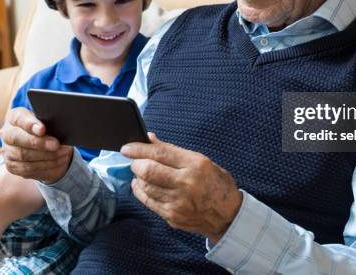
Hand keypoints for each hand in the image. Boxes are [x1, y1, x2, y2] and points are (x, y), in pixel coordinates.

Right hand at [0, 107, 72, 183]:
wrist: (44, 145)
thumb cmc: (46, 128)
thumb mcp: (48, 121)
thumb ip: (50, 121)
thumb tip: (60, 126)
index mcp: (14, 117)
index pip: (18, 118)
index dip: (30, 124)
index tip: (42, 129)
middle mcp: (7, 133)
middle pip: (18, 138)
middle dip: (39, 142)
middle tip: (56, 144)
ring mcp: (7, 151)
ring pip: (23, 155)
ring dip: (46, 156)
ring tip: (63, 153)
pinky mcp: (12, 166)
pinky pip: (27, 168)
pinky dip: (46, 165)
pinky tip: (59, 161)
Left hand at [121, 133, 241, 242]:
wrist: (228, 215)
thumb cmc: (216, 184)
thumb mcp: (202, 161)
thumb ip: (174, 151)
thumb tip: (150, 140)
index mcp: (196, 165)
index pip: (160, 153)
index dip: (139, 149)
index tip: (127, 147)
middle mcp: (186, 183)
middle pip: (148, 170)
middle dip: (135, 163)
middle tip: (134, 160)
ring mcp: (178, 202)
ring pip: (145, 186)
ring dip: (138, 177)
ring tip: (141, 172)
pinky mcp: (171, 216)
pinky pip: (148, 201)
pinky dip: (141, 191)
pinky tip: (143, 185)